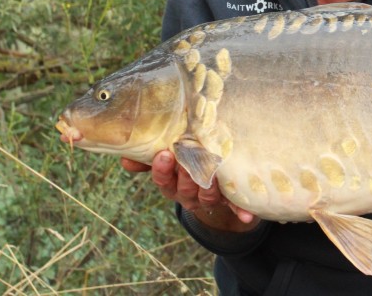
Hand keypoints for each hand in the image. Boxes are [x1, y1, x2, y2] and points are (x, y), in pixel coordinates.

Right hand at [121, 151, 257, 231]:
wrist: (217, 176)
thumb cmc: (188, 157)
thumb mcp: (169, 155)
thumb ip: (149, 156)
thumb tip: (125, 158)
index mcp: (172, 184)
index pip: (163, 180)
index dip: (162, 170)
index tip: (164, 154)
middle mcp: (188, 194)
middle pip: (185, 189)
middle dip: (186, 175)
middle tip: (189, 159)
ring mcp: (209, 198)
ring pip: (206, 197)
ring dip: (208, 187)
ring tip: (211, 173)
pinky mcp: (231, 200)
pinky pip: (235, 206)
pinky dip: (240, 211)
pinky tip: (246, 216)